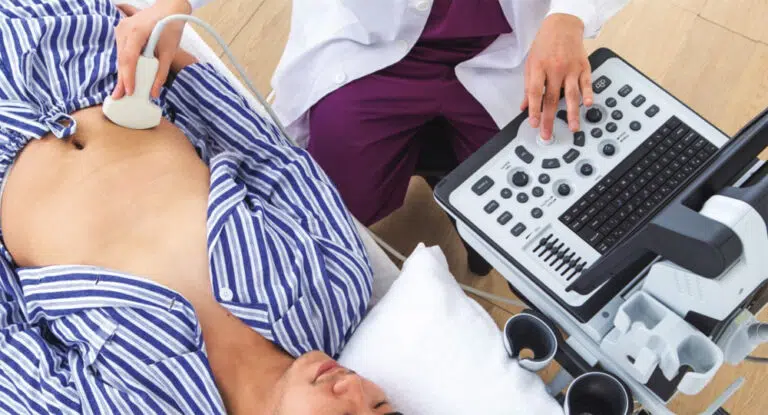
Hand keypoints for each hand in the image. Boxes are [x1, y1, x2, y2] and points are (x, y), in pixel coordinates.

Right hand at [112, 0, 191, 99]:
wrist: (169, 8)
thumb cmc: (170, 26)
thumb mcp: (169, 51)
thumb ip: (161, 72)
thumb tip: (154, 92)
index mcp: (137, 32)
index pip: (129, 58)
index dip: (128, 77)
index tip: (130, 91)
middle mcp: (125, 29)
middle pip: (122, 59)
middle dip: (122, 80)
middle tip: (119, 97)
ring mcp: (121, 29)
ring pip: (120, 57)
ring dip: (122, 74)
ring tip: (121, 91)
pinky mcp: (122, 32)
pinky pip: (121, 52)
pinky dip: (124, 65)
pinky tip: (124, 78)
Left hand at [520, 14, 592, 139]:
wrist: (563, 25)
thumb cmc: (545, 45)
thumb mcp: (531, 63)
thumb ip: (528, 86)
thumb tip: (523, 107)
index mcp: (539, 68)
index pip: (535, 92)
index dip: (534, 109)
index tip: (534, 123)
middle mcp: (555, 69)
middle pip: (552, 98)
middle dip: (550, 119)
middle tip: (548, 134)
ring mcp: (571, 68)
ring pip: (571, 94)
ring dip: (572, 113)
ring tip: (572, 127)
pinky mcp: (584, 67)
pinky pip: (587, 82)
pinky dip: (588, 93)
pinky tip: (588, 104)